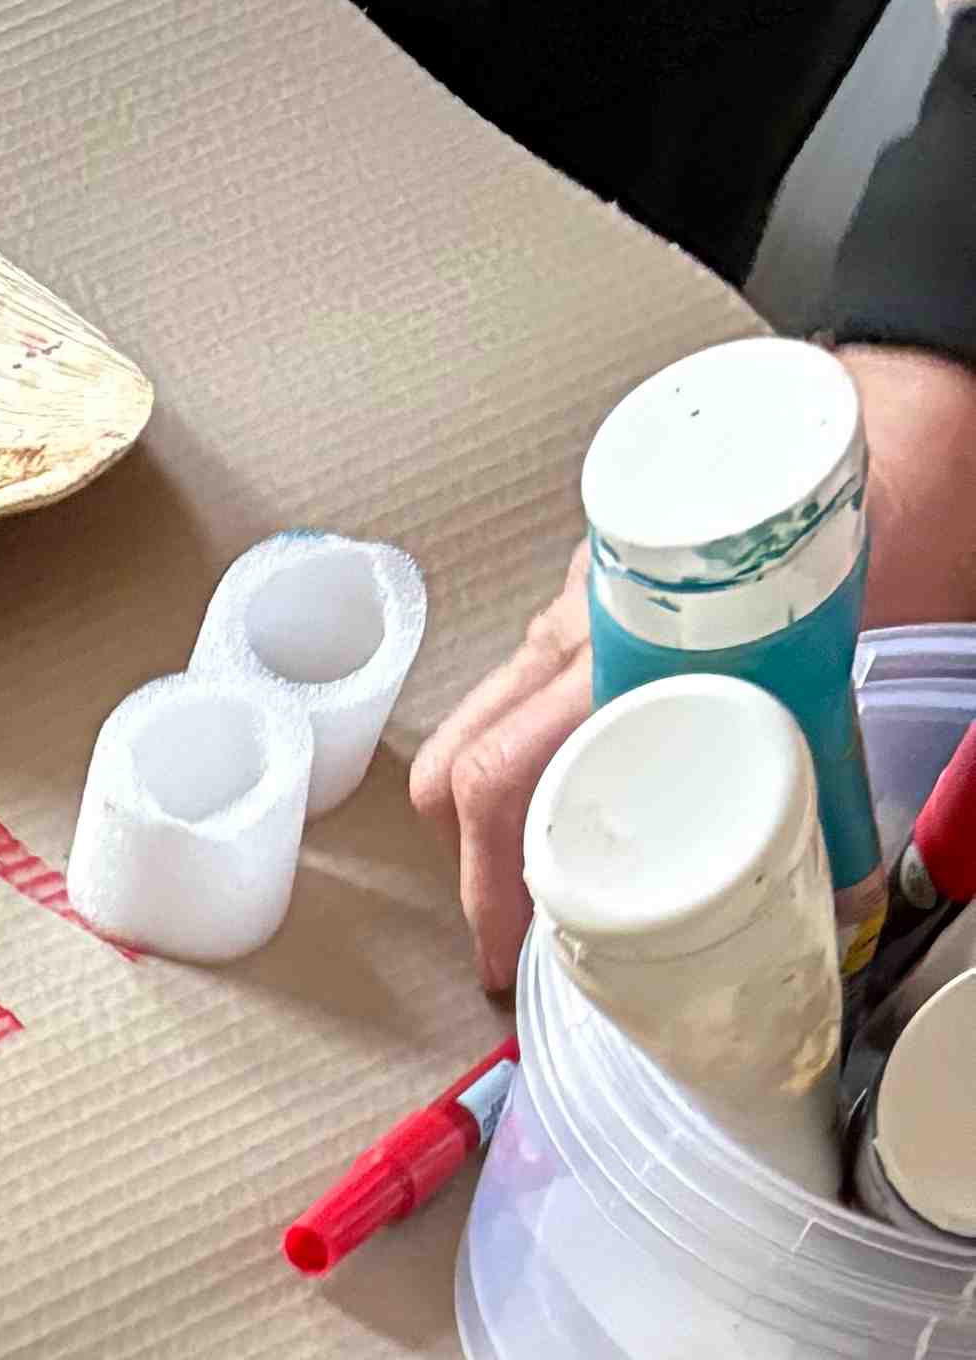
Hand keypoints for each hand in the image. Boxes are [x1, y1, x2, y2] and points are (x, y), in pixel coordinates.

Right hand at [415, 349, 975, 993]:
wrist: (899, 407)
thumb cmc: (874, 506)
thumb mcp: (842, 648)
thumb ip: (828, 764)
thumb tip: (842, 879)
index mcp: (621, 638)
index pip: (502, 773)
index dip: (489, 881)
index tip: (500, 952)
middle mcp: (578, 621)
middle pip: (461, 759)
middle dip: (467, 861)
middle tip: (506, 933)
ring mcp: (576, 603)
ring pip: (486, 725)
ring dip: (499, 811)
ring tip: (544, 876)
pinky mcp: (593, 599)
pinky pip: (530, 690)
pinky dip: (534, 758)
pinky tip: (585, 791)